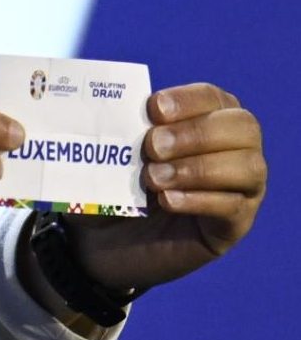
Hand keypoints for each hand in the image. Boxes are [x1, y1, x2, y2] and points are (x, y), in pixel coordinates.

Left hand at [63, 83, 266, 296]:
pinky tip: (166, 201)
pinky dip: (199, 200)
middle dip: (195, 133)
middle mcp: (234, 149)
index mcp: (204, 118)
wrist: (99, 241)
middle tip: (152, 147)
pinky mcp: (233, 225)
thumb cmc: (107, 184)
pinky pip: (233, 207)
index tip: (153, 110)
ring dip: (198, 169)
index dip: (188, 100)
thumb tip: (93, 104)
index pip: (213, 97)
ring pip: (247, 167)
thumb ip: (111, 129)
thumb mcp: (103, 154)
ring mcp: (241, 188)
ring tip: (153, 179)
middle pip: (242, 126)